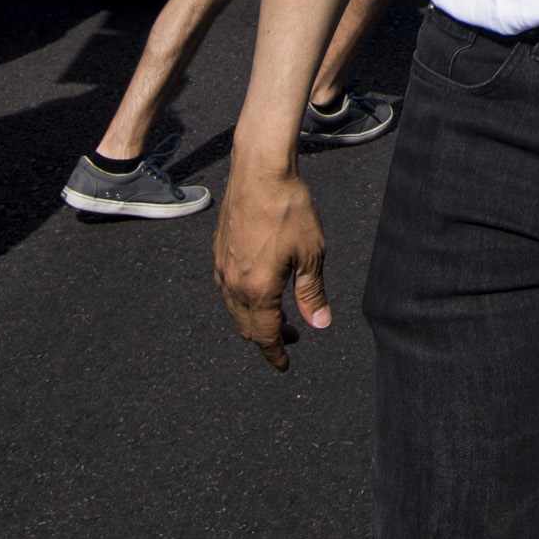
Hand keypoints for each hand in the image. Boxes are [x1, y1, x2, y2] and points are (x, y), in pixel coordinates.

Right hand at [213, 154, 334, 365]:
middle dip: (267, 338)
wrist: (260, 172)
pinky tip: (260, 288)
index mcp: (257, 289)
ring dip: (255, 318)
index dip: (274, 354)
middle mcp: (233, 283)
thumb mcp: (311, 254)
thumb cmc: (288, 209)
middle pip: (246, 326)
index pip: (264, 335)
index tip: (284, 365)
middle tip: (292, 336)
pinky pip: (227, 288)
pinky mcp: (219, 250)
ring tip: (279, 314)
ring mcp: (222, 266)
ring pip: (235, 308)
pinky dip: (243, 300)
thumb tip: (319, 323)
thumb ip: (312, 293)